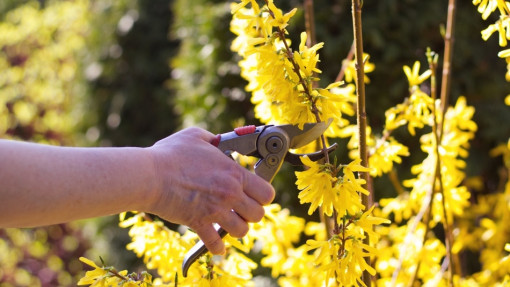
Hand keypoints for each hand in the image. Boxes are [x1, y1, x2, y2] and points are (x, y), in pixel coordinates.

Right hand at [146, 127, 274, 253]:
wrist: (149, 175)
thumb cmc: (170, 154)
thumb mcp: (195, 136)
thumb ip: (212, 139)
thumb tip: (218, 140)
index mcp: (233, 173)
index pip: (266, 192)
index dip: (263, 195)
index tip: (255, 194)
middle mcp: (230, 193)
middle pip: (258, 214)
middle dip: (251, 213)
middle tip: (241, 209)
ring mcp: (215, 210)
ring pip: (242, 231)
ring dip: (237, 228)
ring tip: (229, 222)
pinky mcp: (199, 223)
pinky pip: (215, 244)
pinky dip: (217, 247)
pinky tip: (217, 245)